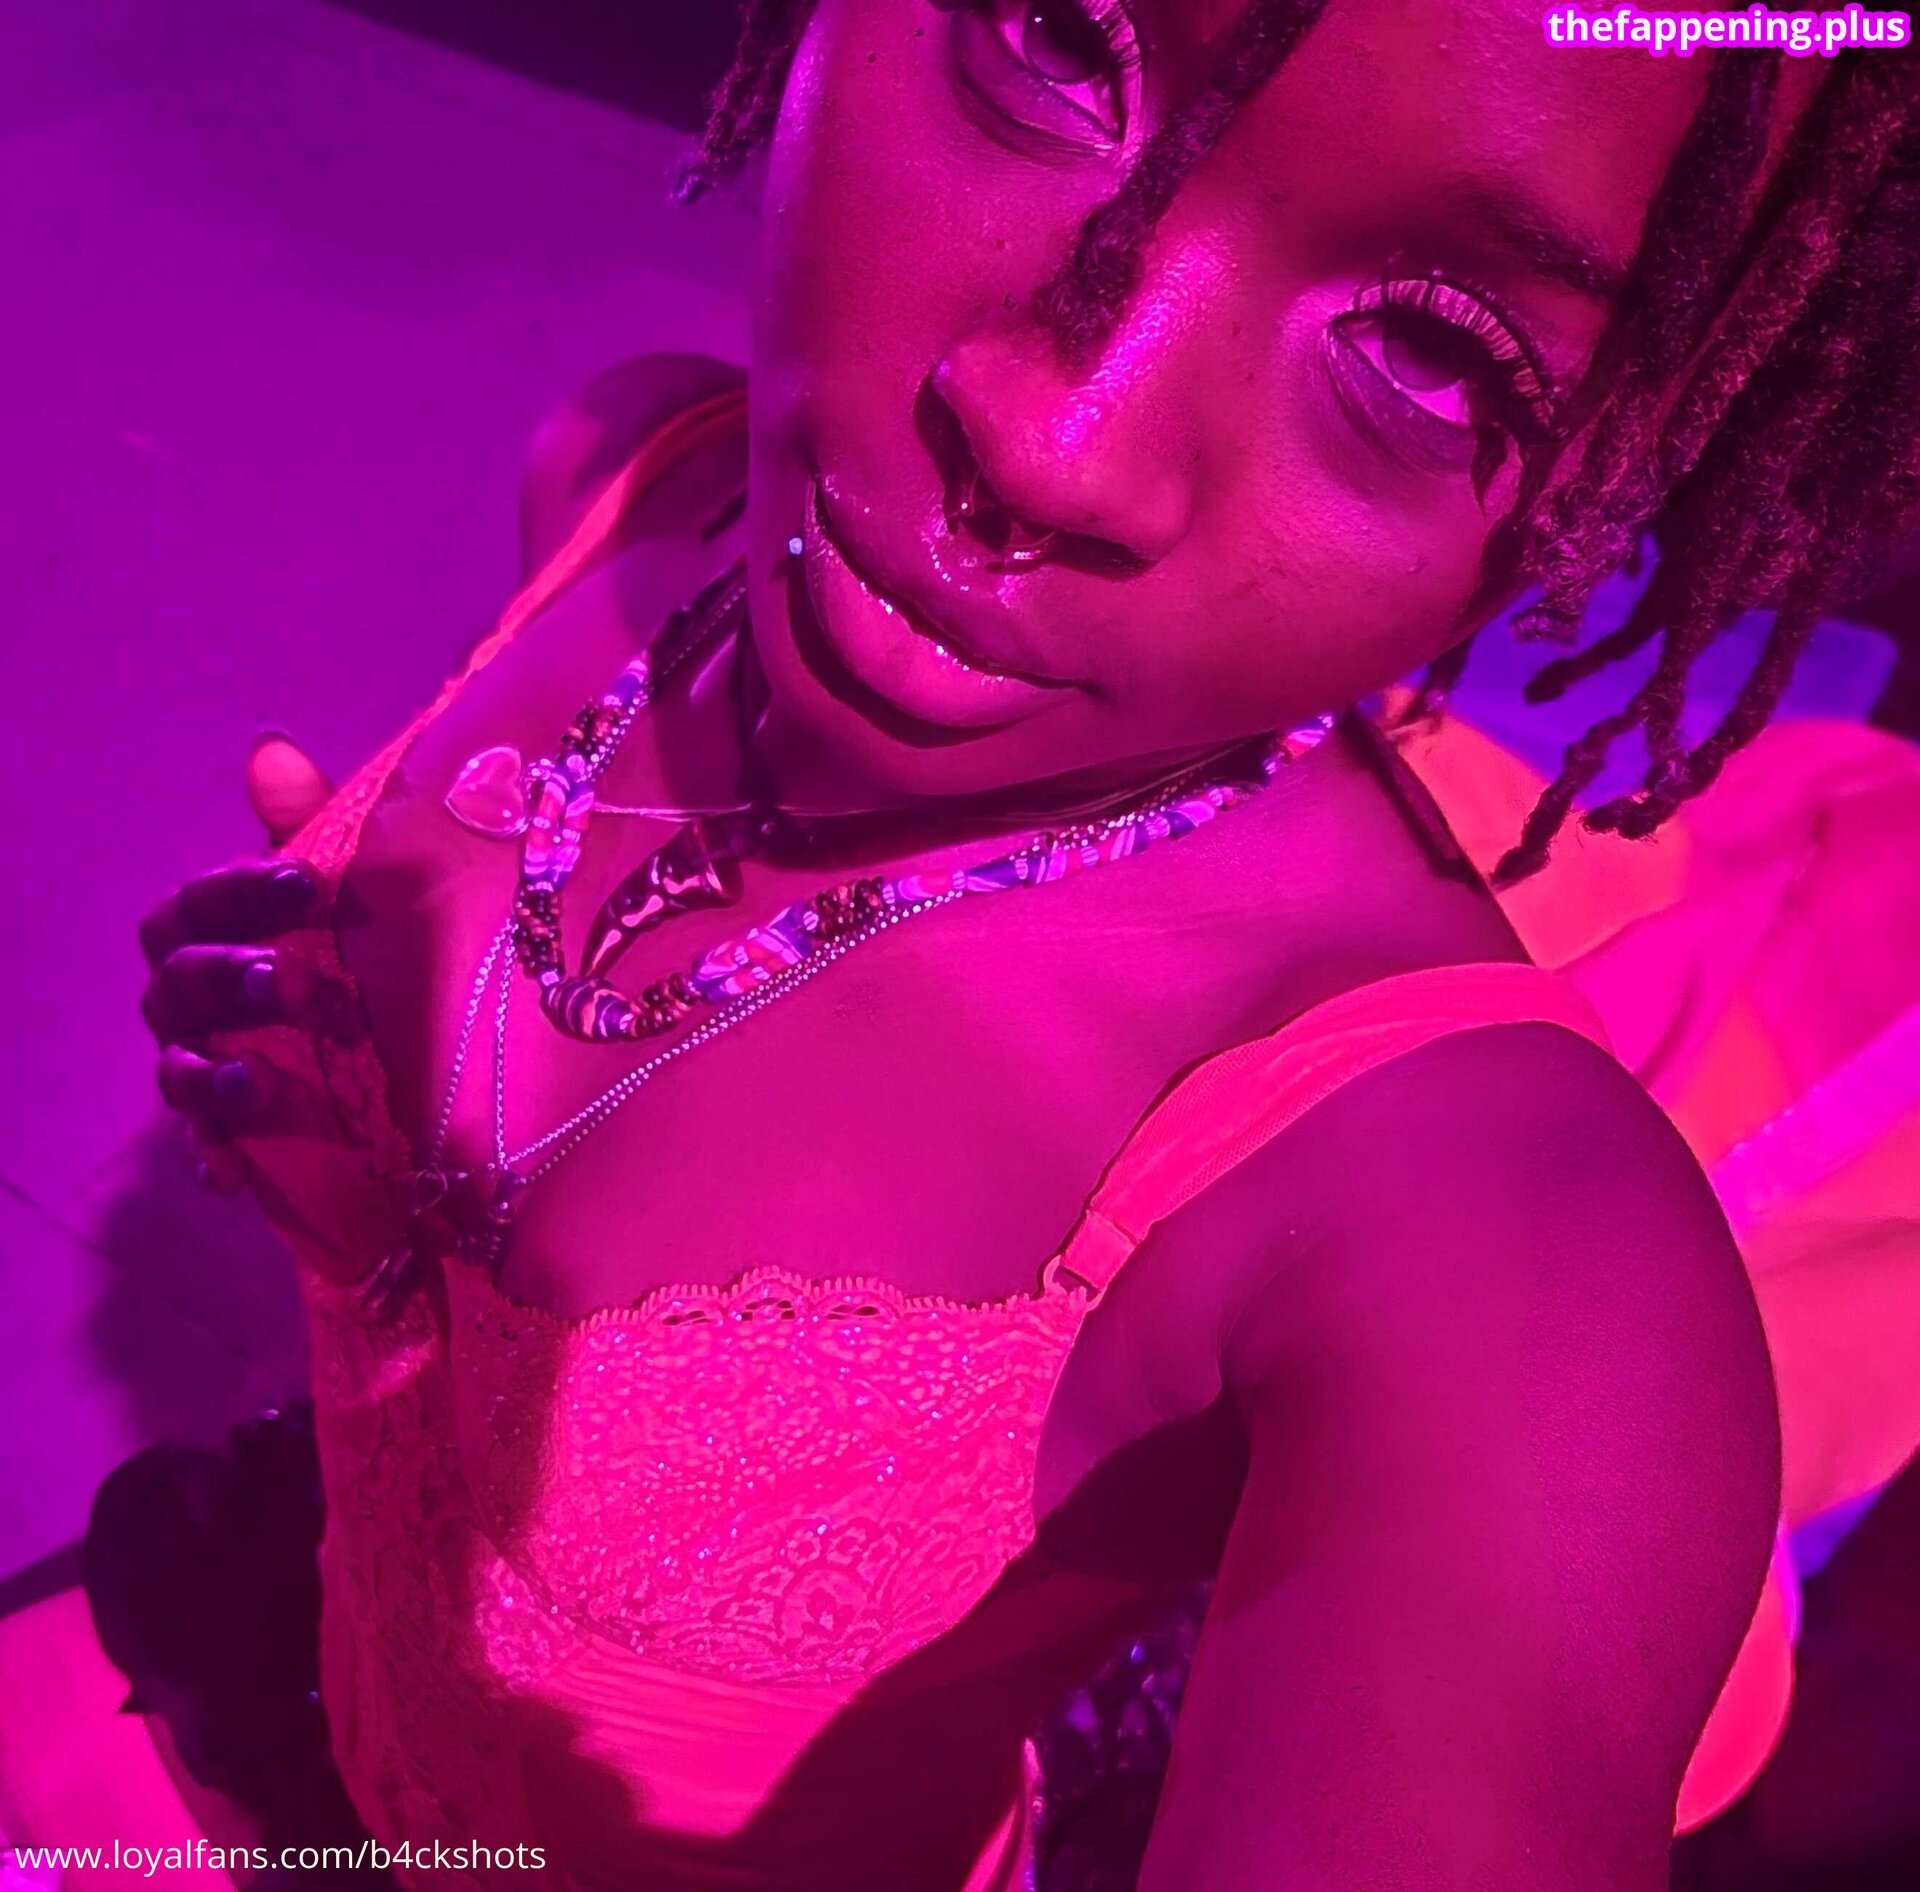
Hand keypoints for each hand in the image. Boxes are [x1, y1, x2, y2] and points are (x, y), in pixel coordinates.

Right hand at [140, 737, 335, 1186]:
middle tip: (292, 980)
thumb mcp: (336, 885)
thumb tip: (271, 747)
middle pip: (181, 986)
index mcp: (209, 930)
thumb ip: (310, 821)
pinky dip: (216, 1159)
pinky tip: (233, 1172)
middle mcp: (190, 999)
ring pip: (180, 1072)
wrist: (377, 1048)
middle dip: (229, 980)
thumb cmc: (335, 940)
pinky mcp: (232, 1136)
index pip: (200, 903)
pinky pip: (207, 1151)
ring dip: (213, 1077)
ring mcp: (205, 1069)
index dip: (241, 891)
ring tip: (258, 1083)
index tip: (304, 881)